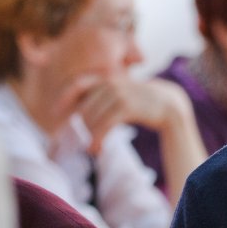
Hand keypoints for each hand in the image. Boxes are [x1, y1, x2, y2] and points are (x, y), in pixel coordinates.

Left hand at [65, 76, 192, 153]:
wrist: (170, 104)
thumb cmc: (144, 102)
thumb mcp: (123, 93)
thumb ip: (104, 96)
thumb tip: (81, 110)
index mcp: (108, 78)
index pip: (78, 84)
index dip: (64, 98)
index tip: (56, 113)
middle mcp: (111, 83)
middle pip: (84, 108)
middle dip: (83, 126)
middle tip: (86, 140)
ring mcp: (119, 94)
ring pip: (91, 119)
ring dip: (90, 137)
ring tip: (93, 149)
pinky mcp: (127, 107)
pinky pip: (104, 125)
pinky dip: (97, 139)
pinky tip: (98, 149)